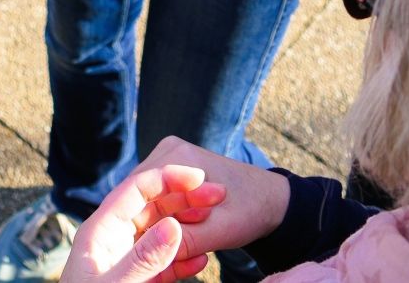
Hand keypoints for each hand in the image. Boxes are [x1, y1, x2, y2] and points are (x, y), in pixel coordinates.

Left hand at [61, 161, 225, 282]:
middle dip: (185, 197)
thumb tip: (173, 225)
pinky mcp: (138, 282)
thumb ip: (143, 259)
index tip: (200, 177)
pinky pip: (163, 263)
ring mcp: (125, 261)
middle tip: (219, 194)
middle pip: (152, 206)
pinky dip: (184, 258)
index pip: (136, 189)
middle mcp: (112, 240)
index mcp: (100, 231)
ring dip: (189, 225)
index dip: (168, 177)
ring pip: (161, 233)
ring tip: (216, 220)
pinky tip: (204, 258)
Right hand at [131, 138, 290, 256]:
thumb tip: (154, 256)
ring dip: (154, 228)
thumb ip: (187, 241)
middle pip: (139, 197)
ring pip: (146, 202)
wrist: (271, 201)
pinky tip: (172, 243)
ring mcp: (168, 161)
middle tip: (152, 257)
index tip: (140, 252)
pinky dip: (163, 223)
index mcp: (176, 155)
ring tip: (162, 254)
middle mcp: (167, 152)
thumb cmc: (251, 210)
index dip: (137, 224)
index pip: (137, 191)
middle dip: (146, 228)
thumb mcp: (220, 230)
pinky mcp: (173, 175)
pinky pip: (157, 202)